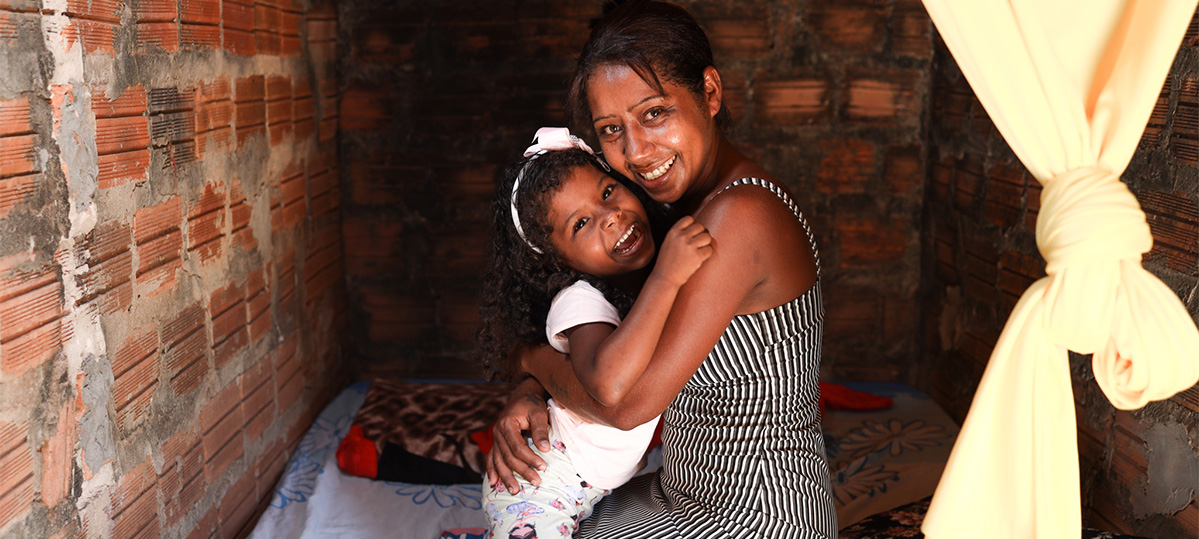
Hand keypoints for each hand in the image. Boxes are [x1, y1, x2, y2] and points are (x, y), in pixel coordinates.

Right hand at [486, 378, 551, 493]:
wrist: (522, 395)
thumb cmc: (532, 403)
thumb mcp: (539, 413)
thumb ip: (540, 430)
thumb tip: (545, 449)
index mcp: (507, 424)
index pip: (517, 447)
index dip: (530, 458)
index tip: (543, 467)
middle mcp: (497, 432)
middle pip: (508, 457)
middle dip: (521, 471)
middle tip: (536, 482)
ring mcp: (495, 438)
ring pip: (499, 460)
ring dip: (506, 477)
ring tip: (514, 490)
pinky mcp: (497, 442)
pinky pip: (492, 458)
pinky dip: (492, 470)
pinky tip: (493, 483)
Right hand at [653, 215, 713, 286]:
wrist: (665, 277)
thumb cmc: (667, 261)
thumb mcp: (668, 241)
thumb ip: (680, 232)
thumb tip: (698, 227)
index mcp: (673, 232)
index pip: (689, 219)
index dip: (693, 225)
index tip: (692, 233)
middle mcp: (681, 237)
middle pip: (700, 226)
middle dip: (701, 234)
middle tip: (698, 243)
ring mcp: (690, 246)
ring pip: (707, 237)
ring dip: (706, 243)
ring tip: (700, 249)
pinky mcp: (697, 256)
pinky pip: (710, 249)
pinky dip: (708, 253)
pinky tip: (702, 256)